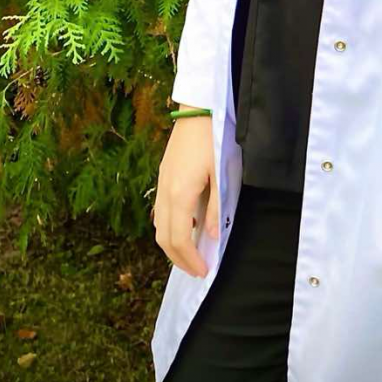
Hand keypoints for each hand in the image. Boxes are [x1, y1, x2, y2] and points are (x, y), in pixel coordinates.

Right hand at [153, 114, 218, 276]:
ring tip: (191, 253)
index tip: (203, 271)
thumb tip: (213, 236)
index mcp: (180, 195)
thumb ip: (216, 207)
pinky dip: (169, 227)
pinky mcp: (164, 176)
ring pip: (159, 225)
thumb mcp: (222, 174)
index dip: (189, 260)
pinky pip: (161, 211)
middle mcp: (165, 193)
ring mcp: (162, 184)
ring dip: (172, 245)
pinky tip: (186, 227)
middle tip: (196, 269)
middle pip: (163, 238)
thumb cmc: (215, 139)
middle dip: (178, 258)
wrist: (198, 110)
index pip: (179, 239)